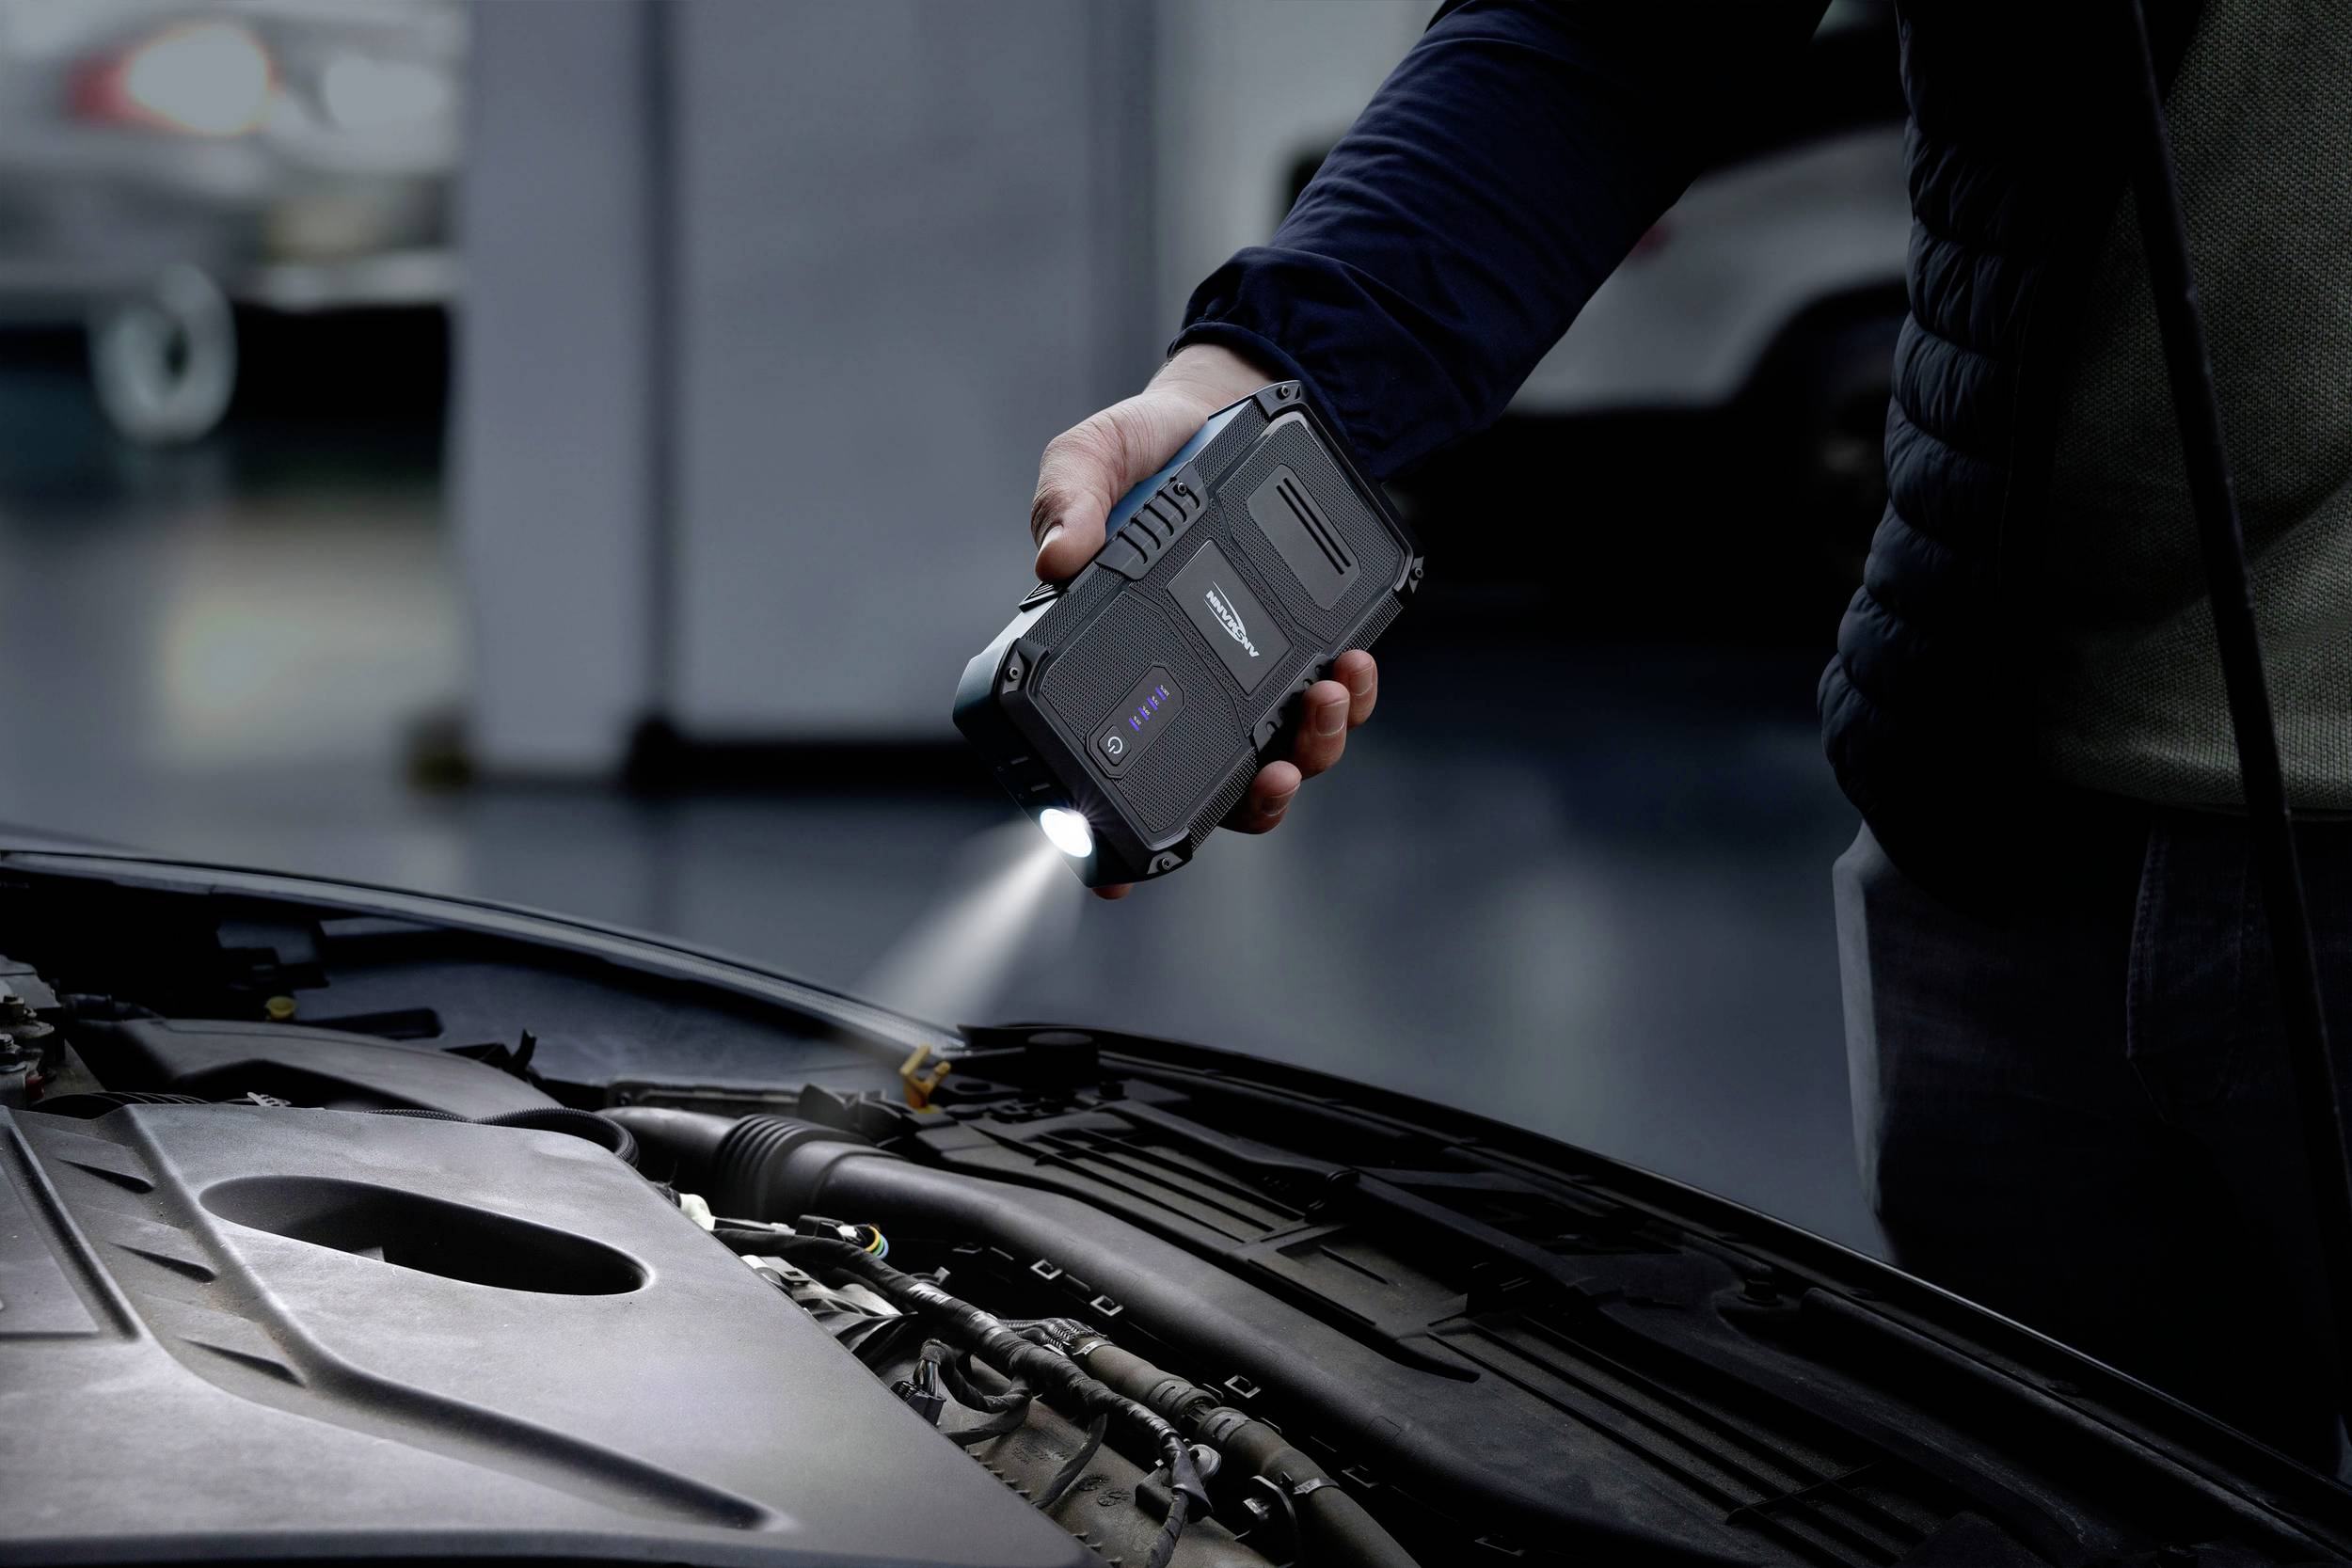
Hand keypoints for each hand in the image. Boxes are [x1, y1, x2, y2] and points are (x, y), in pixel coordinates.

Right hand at [1029, 345, 1379, 898]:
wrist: (1222, 406)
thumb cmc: (1143, 450)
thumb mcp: (1090, 459)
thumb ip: (1069, 502)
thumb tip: (1057, 561)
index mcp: (1119, 662)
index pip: (1107, 768)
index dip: (1107, 837)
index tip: (1115, 875)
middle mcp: (1186, 684)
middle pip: (1216, 789)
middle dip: (1251, 804)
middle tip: (1271, 772)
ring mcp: (1248, 674)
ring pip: (1284, 756)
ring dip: (1312, 750)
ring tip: (1327, 700)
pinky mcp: (1303, 645)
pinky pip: (1335, 699)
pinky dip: (1352, 698)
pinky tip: (1353, 666)